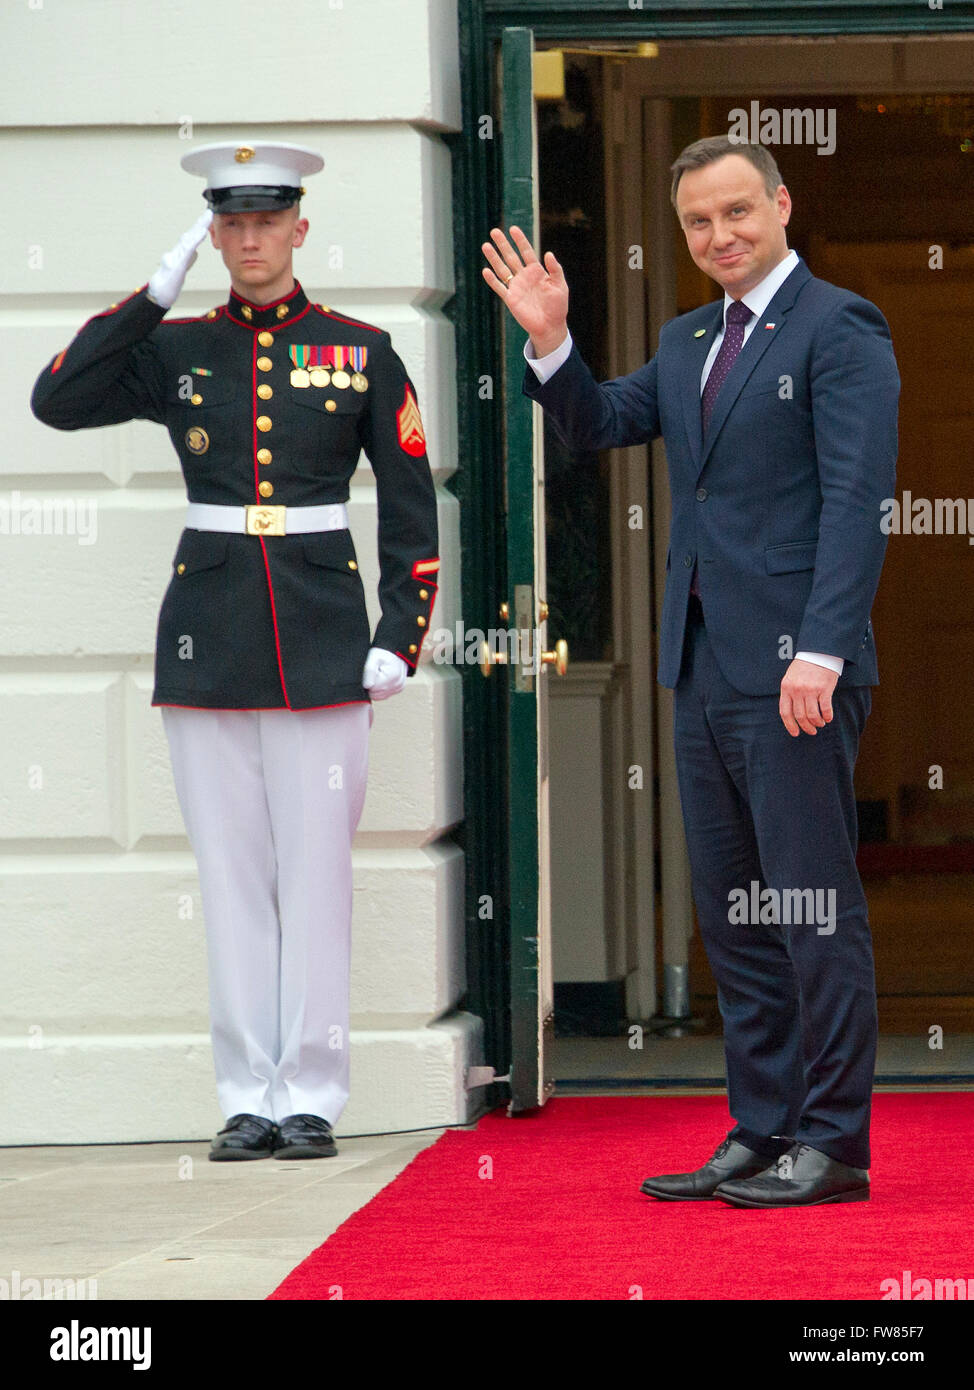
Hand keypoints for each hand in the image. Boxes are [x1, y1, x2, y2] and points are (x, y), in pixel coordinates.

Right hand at [147, 209, 213, 308]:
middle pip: (190, 235)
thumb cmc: (170, 282)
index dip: (200, 227)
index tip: (209, 217)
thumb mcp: (182, 268)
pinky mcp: (177, 266)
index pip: (193, 238)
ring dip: (197, 230)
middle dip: (200, 223)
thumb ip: (186, 259)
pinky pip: (186, 254)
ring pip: (188, 241)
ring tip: (205, 220)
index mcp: (182, 253)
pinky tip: (199, 238)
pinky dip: (192, 244)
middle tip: (209, 212)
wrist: (160, 294)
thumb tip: (194, 251)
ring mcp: (176, 258)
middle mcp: (179, 253)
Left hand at [362, 647, 407, 699]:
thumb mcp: (374, 658)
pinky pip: (384, 695)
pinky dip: (381, 689)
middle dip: (371, 685)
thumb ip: (369, 671)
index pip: (371, 689)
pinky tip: (382, 679)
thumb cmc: (384, 653)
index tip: (370, 672)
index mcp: (392, 677)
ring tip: (378, 675)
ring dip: (376, 688)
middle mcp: (397, 684)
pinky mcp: (398, 689)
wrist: (397, 652)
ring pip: (379, 696)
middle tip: (374, 673)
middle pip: (375, 694)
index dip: (367, 681)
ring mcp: (399, 688)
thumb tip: (366, 686)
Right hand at [481, 225, 568, 356]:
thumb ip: (555, 270)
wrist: (550, 326)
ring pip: (502, 269)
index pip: (527, 252)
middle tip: (494, 231)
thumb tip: (548, 253)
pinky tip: (486, 270)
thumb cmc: (558, 307)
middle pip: (511, 257)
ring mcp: (516, 287)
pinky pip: (499, 287)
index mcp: (537, 271)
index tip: (513, 229)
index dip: (520, 240)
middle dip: (503, 244)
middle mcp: (524, 277)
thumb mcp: (560, 286)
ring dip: (494, 258)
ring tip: (485, 246)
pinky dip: (492, 280)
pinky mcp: (511, 299)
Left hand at [779, 659, 838, 736]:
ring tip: (820, 724)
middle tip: (812, 731)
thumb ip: (789, 693)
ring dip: (817, 723)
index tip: (795, 733)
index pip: (785, 712)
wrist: (818, 652)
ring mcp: (810, 690)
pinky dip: (827, 716)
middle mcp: (797, 690)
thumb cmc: (804, 666)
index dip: (790, 725)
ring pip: (812, 715)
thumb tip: (791, 714)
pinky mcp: (824, 689)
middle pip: (800, 716)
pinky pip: (825, 709)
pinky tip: (828, 718)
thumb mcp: (790, 678)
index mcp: (786, 688)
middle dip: (806, 727)